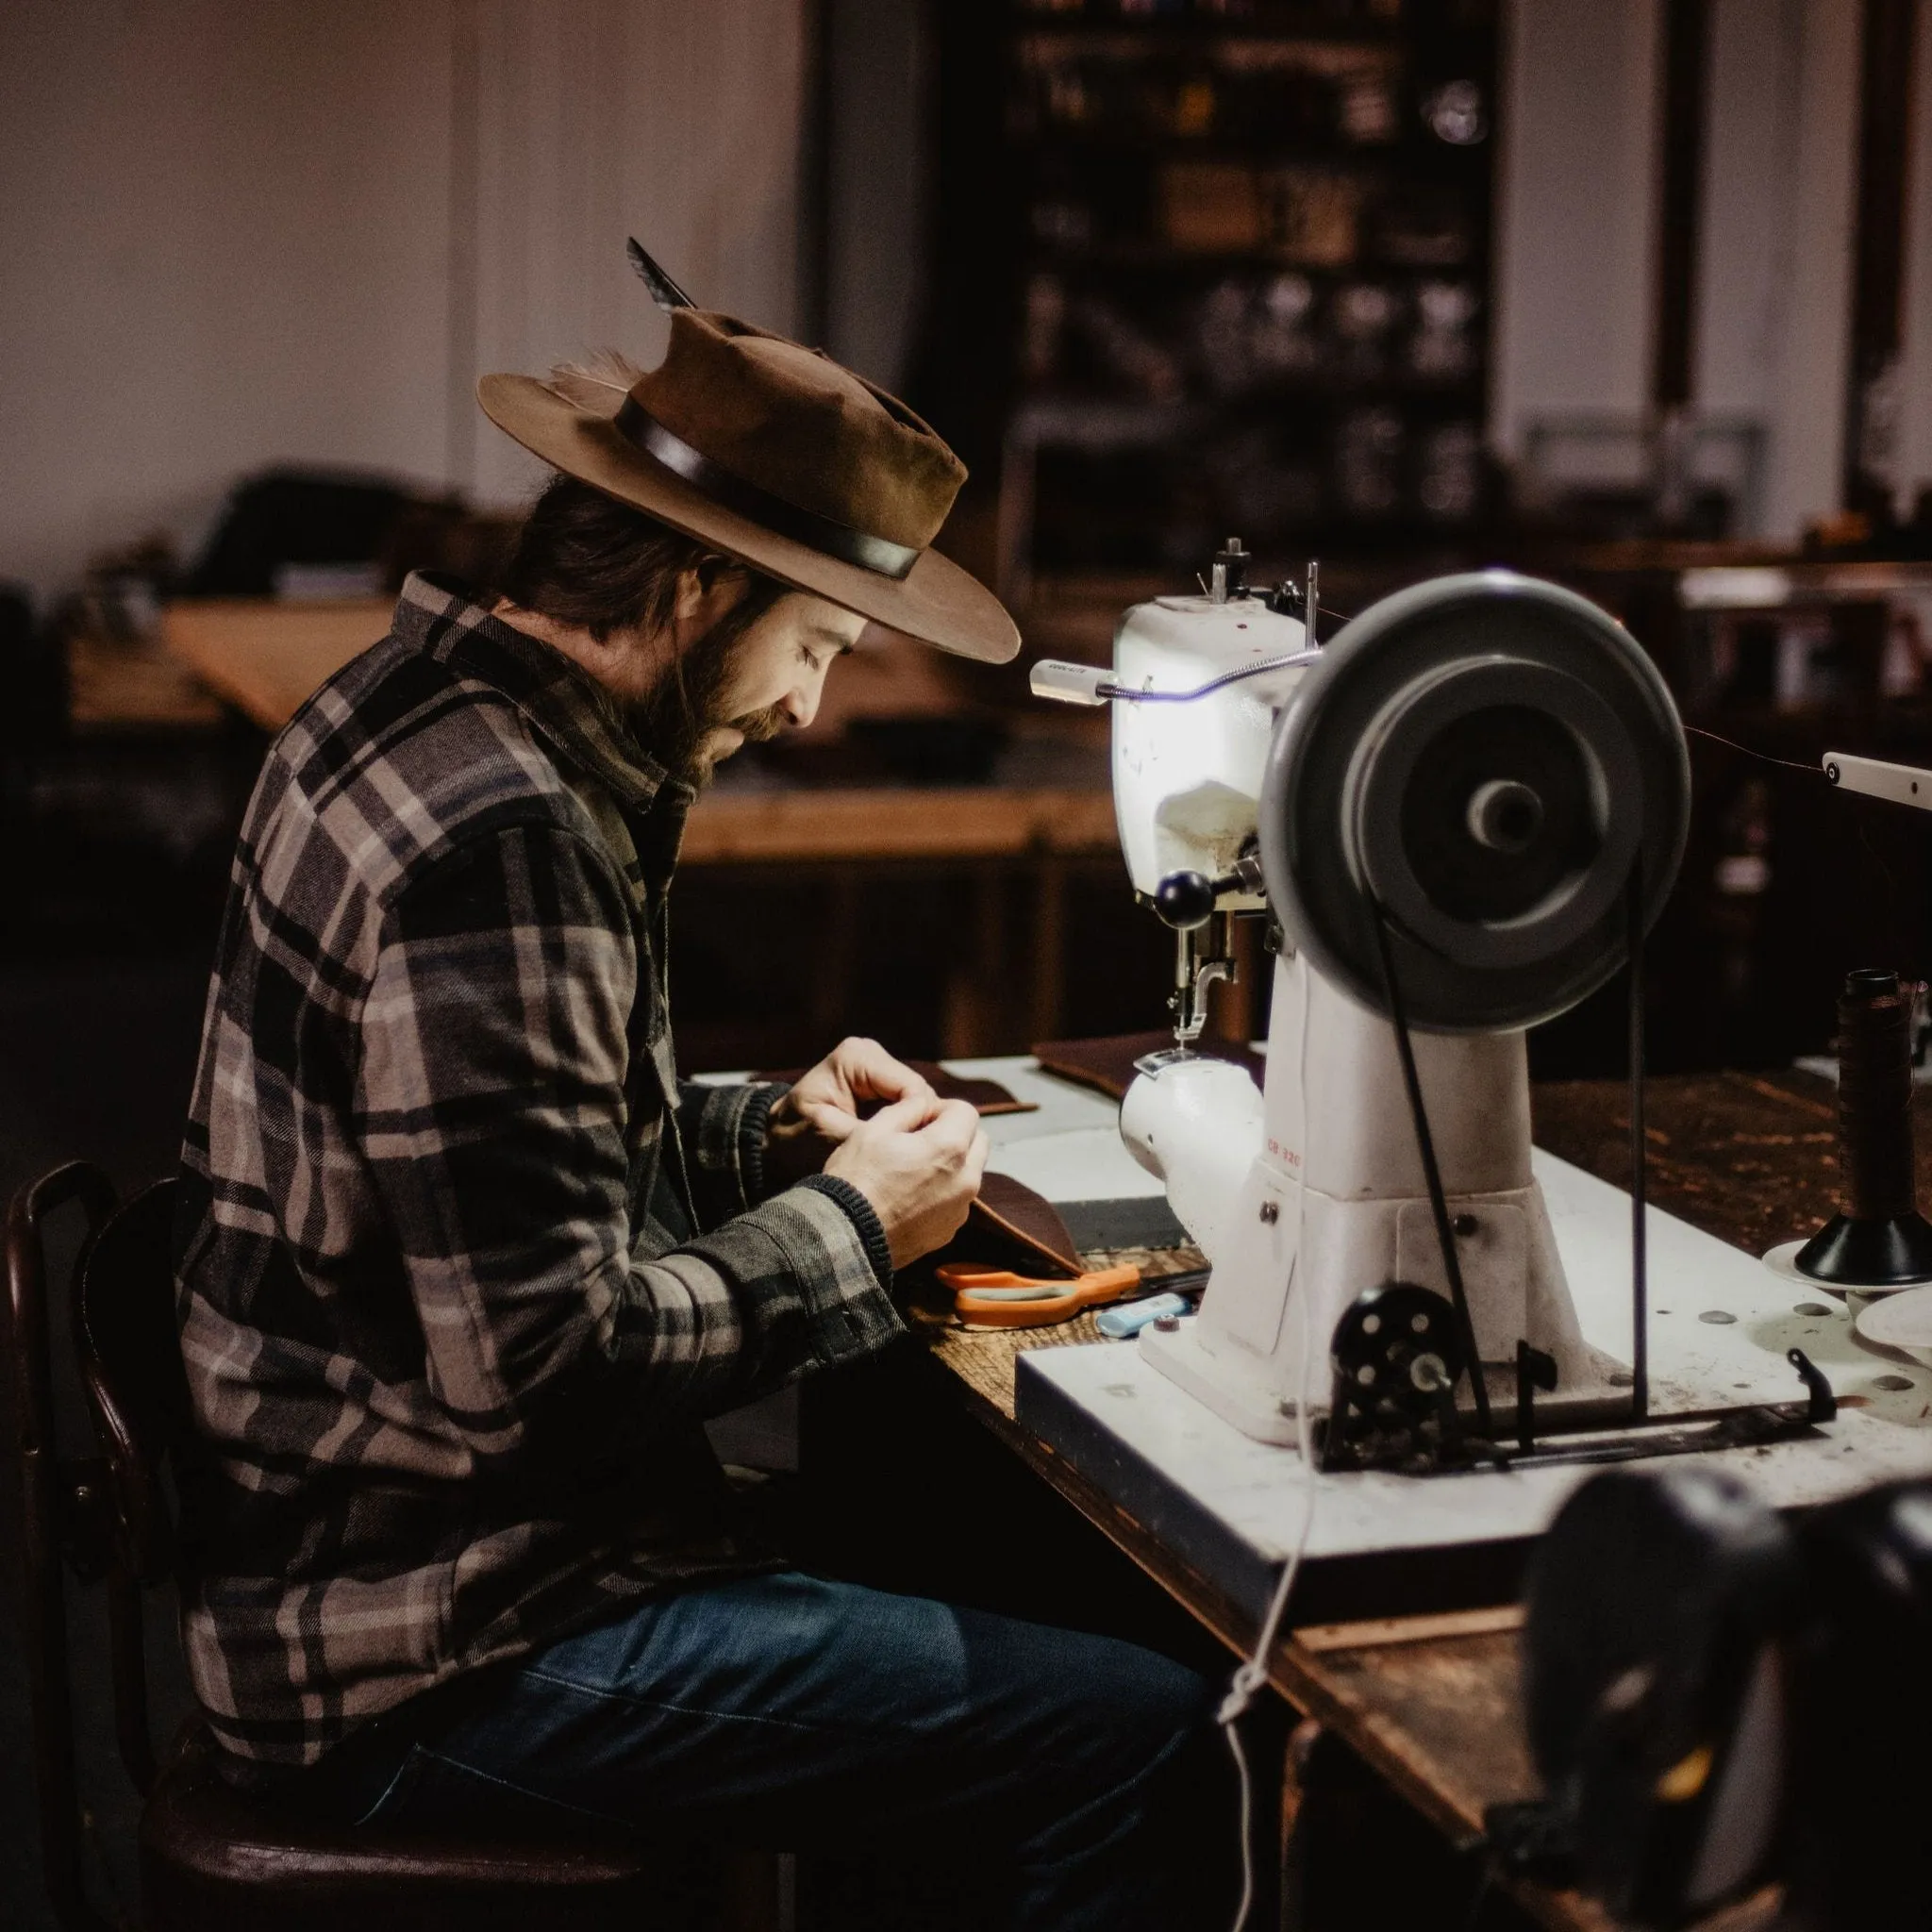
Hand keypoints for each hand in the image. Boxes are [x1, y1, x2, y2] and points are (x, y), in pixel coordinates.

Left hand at [771, 1037, 935, 1145]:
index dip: (919, 1121)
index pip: (911, 1087)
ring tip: (907, 1157)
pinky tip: (899, 1149)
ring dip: (913, 1127)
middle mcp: (870, 1053)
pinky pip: (906, 1105)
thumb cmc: (793, 1141)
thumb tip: (910, 1141)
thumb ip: (871, 1134)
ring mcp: (876, 1066)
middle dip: (918, 1124)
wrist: (776, 1142)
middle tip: (914, 1160)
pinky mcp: (880, 1082)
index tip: (915, 1155)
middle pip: (918, 1092)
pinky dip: (904, 1126)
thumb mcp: (829, 1139)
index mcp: (856, 1057)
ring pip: (917, 1100)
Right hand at [823, 1094, 989, 1268]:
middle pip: (977, 1141)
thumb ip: (909, 1108)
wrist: (845, 1237)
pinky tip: (911, 1196)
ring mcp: (960, 1208)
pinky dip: (943, 1192)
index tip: (919, 1119)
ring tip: (913, 1170)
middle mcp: (966, 1179)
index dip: (941, 1109)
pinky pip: (957, 1200)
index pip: (966, 1111)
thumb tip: (926, 1104)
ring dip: (952, 1164)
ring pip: (969, 1172)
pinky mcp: (950, 1230)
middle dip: (955, 1133)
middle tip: (920, 1140)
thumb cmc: (856, 1179)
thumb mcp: (874, 1128)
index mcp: (950, 1148)